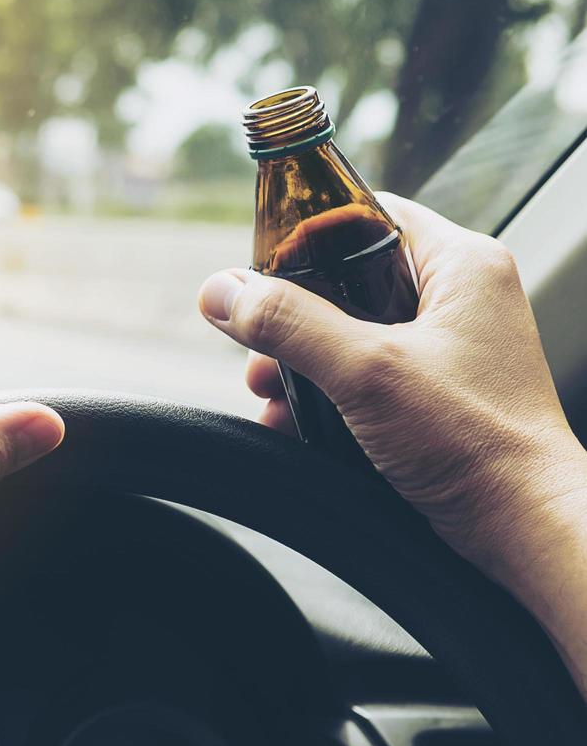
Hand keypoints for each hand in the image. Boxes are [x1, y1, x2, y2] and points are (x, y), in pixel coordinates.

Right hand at [197, 195, 586, 607]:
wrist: (527, 532)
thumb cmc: (475, 444)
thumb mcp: (365, 371)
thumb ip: (287, 324)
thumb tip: (219, 290)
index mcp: (461, 265)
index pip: (369, 213)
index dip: (306, 233)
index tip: (258, 267)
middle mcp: (460, 299)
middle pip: (349, 278)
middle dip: (290, 317)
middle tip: (254, 344)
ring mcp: (452, 350)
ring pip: (351, 333)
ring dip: (298, 362)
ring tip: (263, 391)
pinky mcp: (439, 397)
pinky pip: (366, 378)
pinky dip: (325, 396)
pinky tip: (289, 423)